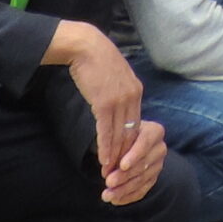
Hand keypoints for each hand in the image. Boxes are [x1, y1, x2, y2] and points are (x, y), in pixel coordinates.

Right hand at [49, 21, 145, 179]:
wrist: (86, 47)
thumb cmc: (97, 62)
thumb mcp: (116, 79)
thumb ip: (120, 95)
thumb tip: (117, 113)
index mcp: (136, 91)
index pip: (136, 125)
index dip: (130, 145)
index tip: (126, 161)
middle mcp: (132, 96)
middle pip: (130, 133)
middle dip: (124, 155)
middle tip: (119, 174)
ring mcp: (120, 100)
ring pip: (119, 135)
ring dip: (114, 157)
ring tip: (109, 173)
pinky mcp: (105, 103)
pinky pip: (106, 131)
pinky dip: (105, 148)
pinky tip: (103, 161)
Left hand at [102, 117, 167, 205]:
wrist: (130, 142)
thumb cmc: (124, 135)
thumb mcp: (121, 133)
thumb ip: (116, 146)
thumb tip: (108, 167)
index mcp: (154, 131)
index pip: (145, 143)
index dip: (134, 155)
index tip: (122, 166)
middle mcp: (160, 149)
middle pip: (143, 165)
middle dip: (124, 176)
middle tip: (108, 182)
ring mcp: (158, 166)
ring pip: (141, 180)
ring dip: (123, 190)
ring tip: (107, 195)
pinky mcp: (153, 179)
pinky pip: (142, 191)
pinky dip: (127, 197)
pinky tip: (115, 200)